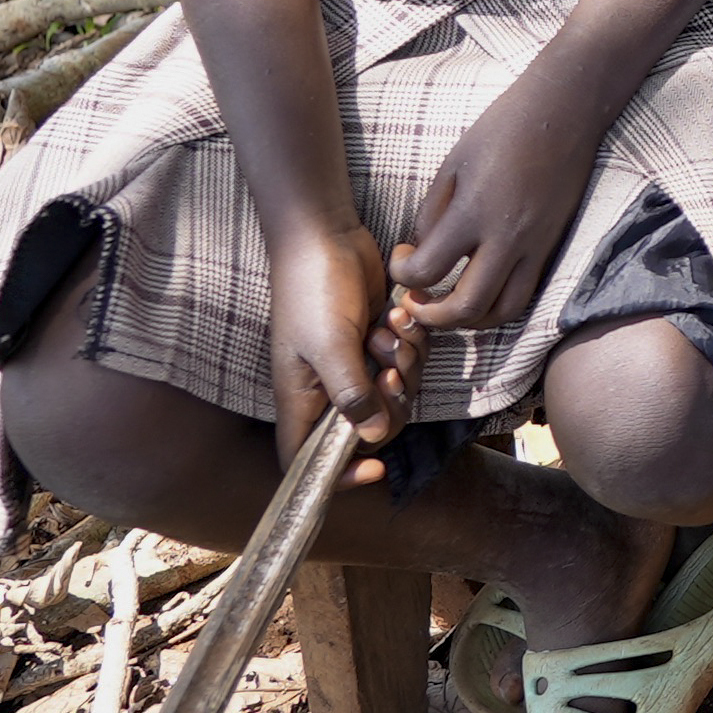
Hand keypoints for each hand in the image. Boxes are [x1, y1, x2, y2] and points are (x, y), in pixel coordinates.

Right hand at [266, 221, 415, 485]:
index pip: (306, 460)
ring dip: (403, 362)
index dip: (337, 476)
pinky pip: (408, 360)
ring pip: (396, 392)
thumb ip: (349, 394)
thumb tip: (371, 440)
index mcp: (301, 399)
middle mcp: (327, 389)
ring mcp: (355, 365)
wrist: (326, 237)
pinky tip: (400, 313)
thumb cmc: (312, 290)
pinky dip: (411, 341)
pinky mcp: (378, 342)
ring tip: (389, 327)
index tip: (374, 468)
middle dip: (391, 402)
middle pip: (370, 429)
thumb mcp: (328, 344)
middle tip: (390, 368)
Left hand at [389, 88, 599, 335]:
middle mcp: (507, 238)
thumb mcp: (452, 166)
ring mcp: (535, 246)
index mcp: (473, 213)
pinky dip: (498, 304)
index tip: (403, 254)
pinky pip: (526, 293)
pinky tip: (482, 286)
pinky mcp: (551, 246)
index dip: (403, 273)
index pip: (426, 271)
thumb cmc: (501, 130)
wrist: (564, 113)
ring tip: (450, 304)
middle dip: (432, 316)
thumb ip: (432, 215)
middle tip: (418, 300)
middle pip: (466, 308)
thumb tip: (424, 252)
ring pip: (503, 312)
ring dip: (469, 320)